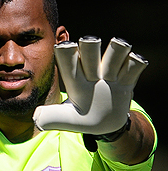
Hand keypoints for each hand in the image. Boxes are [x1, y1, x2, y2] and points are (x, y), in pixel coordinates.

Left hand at [33, 36, 147, 136]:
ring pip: (115, 50)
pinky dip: (134, 64)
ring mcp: (110, 74)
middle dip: (90, 47)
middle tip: (90, 51)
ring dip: (116, 53)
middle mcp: (91, 72)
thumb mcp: (67, 120)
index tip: (66, 48)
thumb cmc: (82, 118)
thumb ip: (52, 118)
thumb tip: (35, 118)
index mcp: (75, 81)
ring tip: (112, 70)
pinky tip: (130, 70)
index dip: (67, 54)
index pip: (68, 62)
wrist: (106, 124)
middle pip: (90, 49)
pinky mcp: (127, 79)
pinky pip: (134, 65)